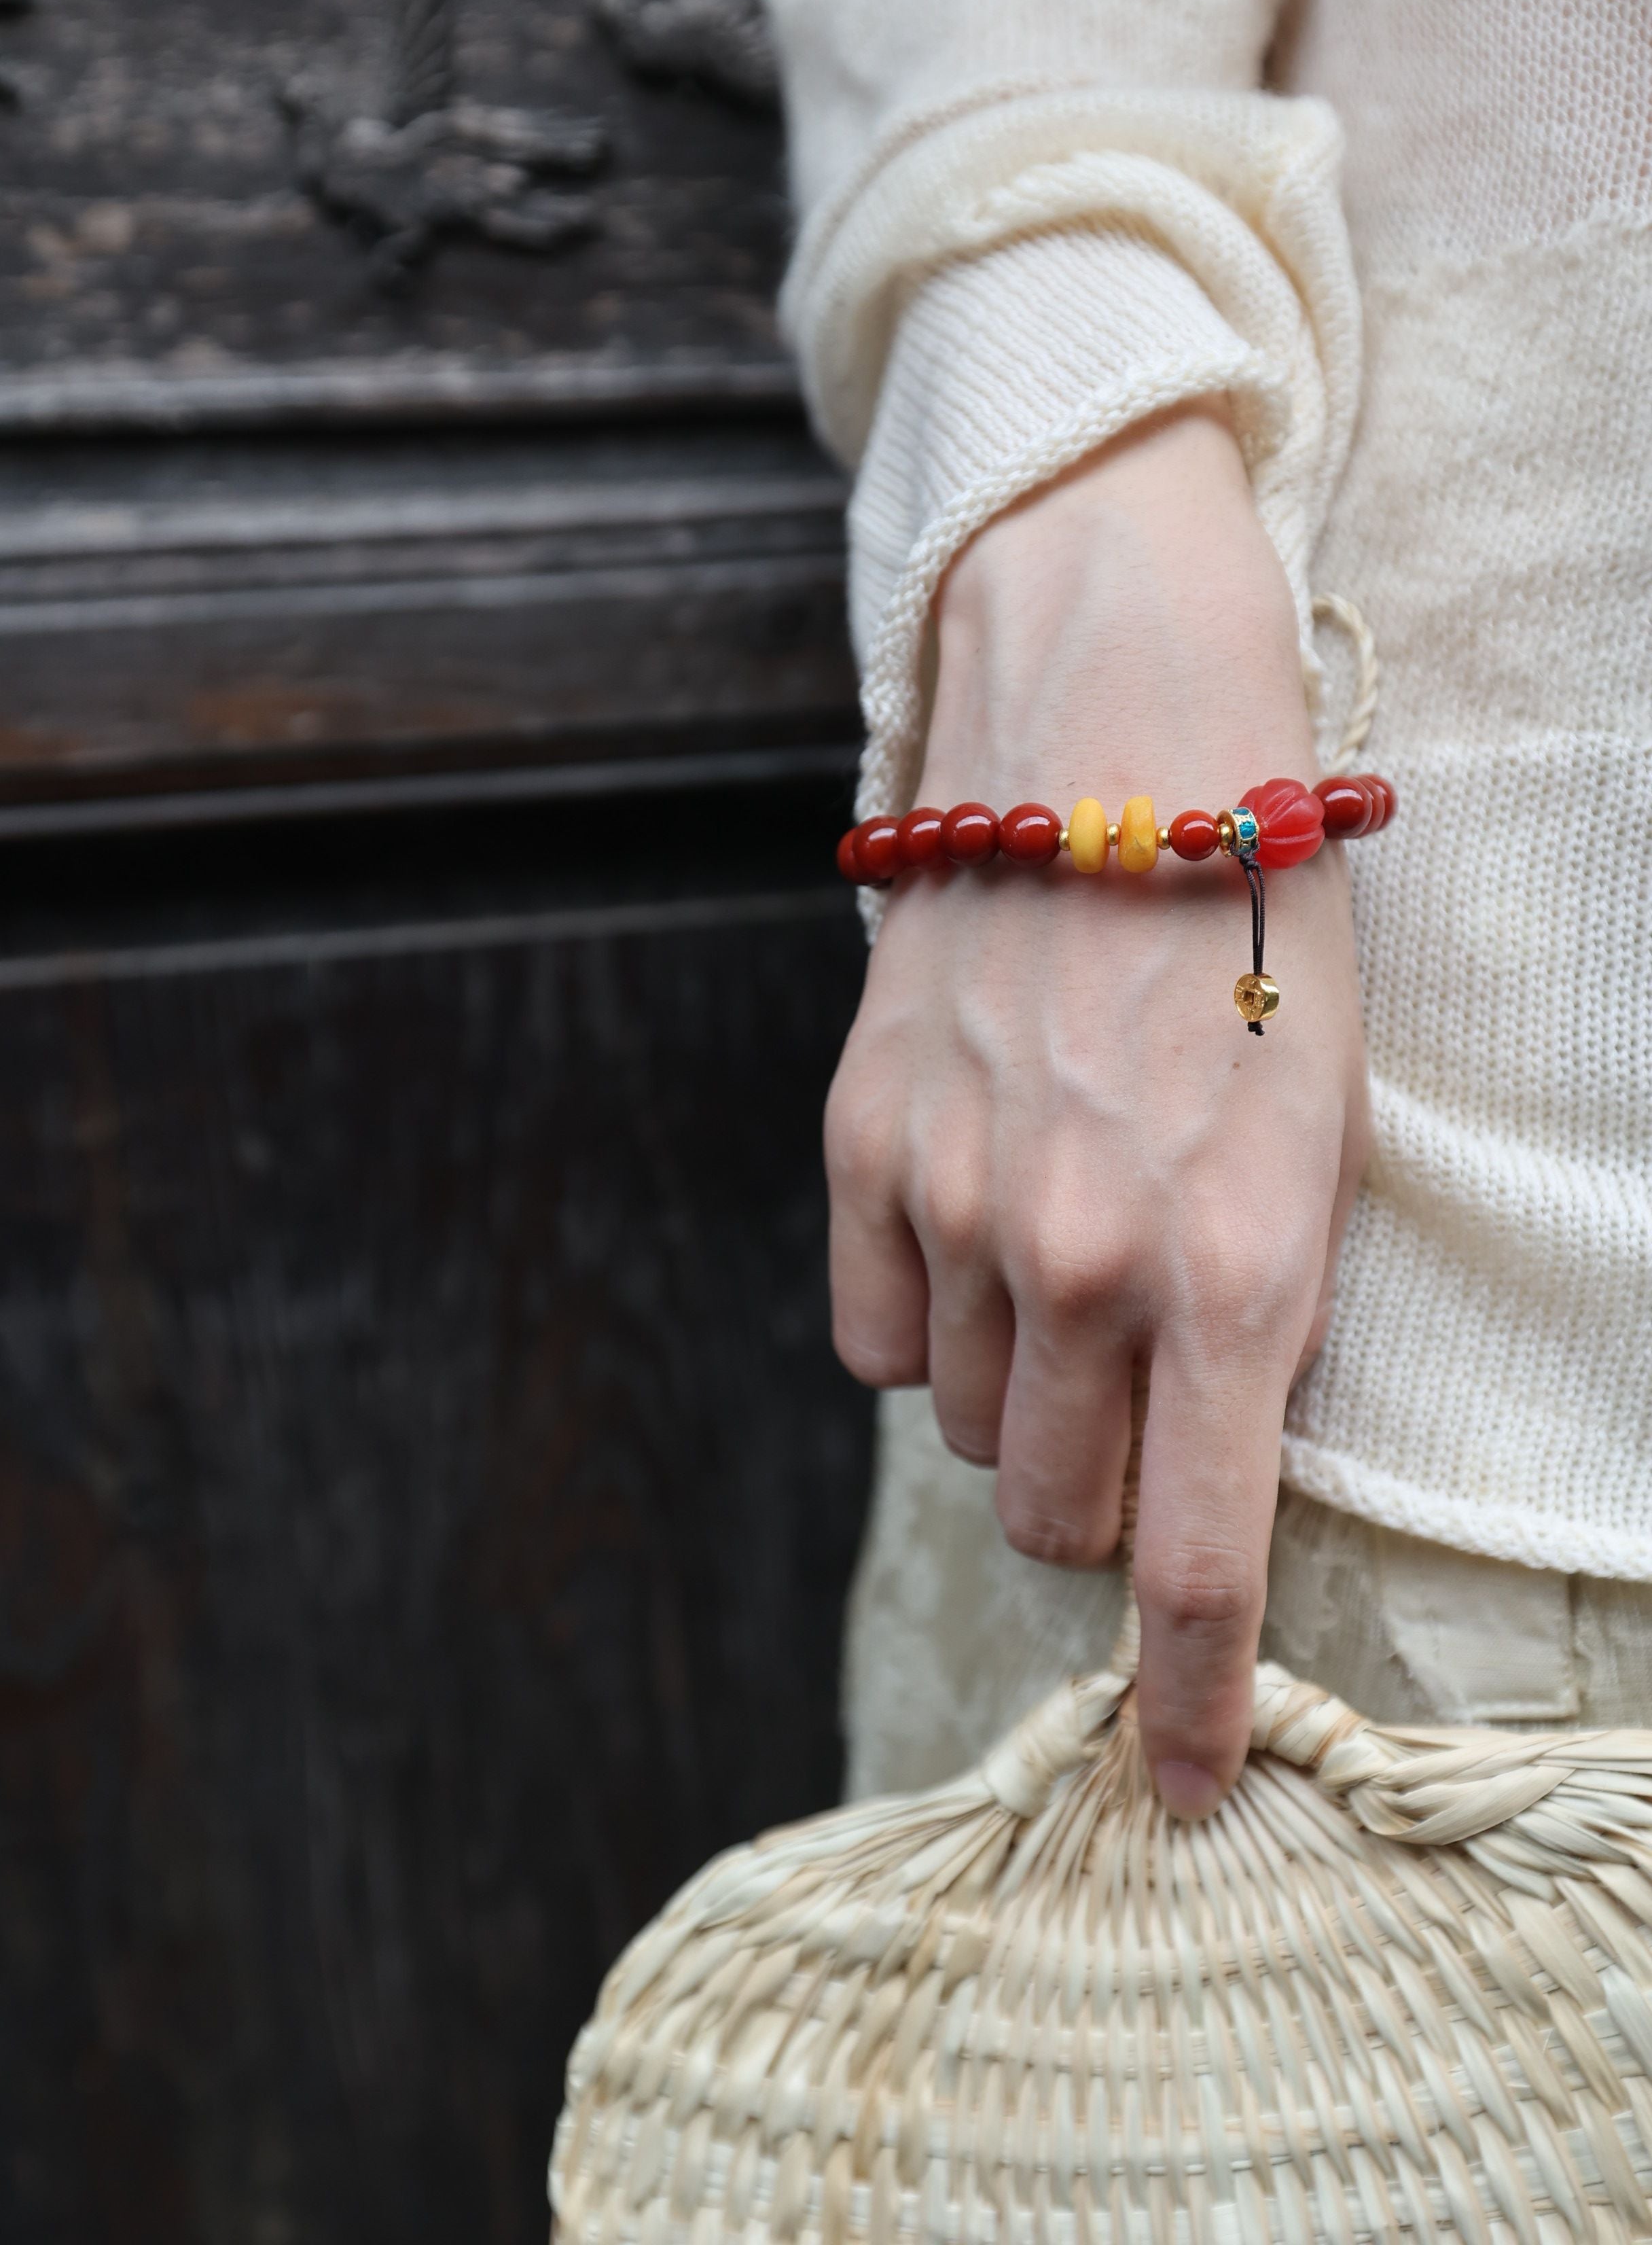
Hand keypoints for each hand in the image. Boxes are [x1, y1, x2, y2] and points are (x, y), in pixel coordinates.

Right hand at [825, 400, 1369, 1815]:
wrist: (1119, 739)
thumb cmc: (1263, 939)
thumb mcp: (1325, 1144)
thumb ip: (1257, 1325)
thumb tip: (1183, 1471)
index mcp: (1233, 1272)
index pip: (1190, 1565)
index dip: (1191, 1707)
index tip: (1187, 1789)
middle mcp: (1080, 1263)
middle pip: (1054, 1517)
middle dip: (1100, 1498)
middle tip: (1132, 1395)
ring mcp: (953, 1206)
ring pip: (959, 1432)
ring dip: (1014, 1395)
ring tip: (1060, 1263)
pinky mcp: (859, 1147)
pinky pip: (868, 1342)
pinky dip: (922, 1329)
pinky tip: (970, 1236)